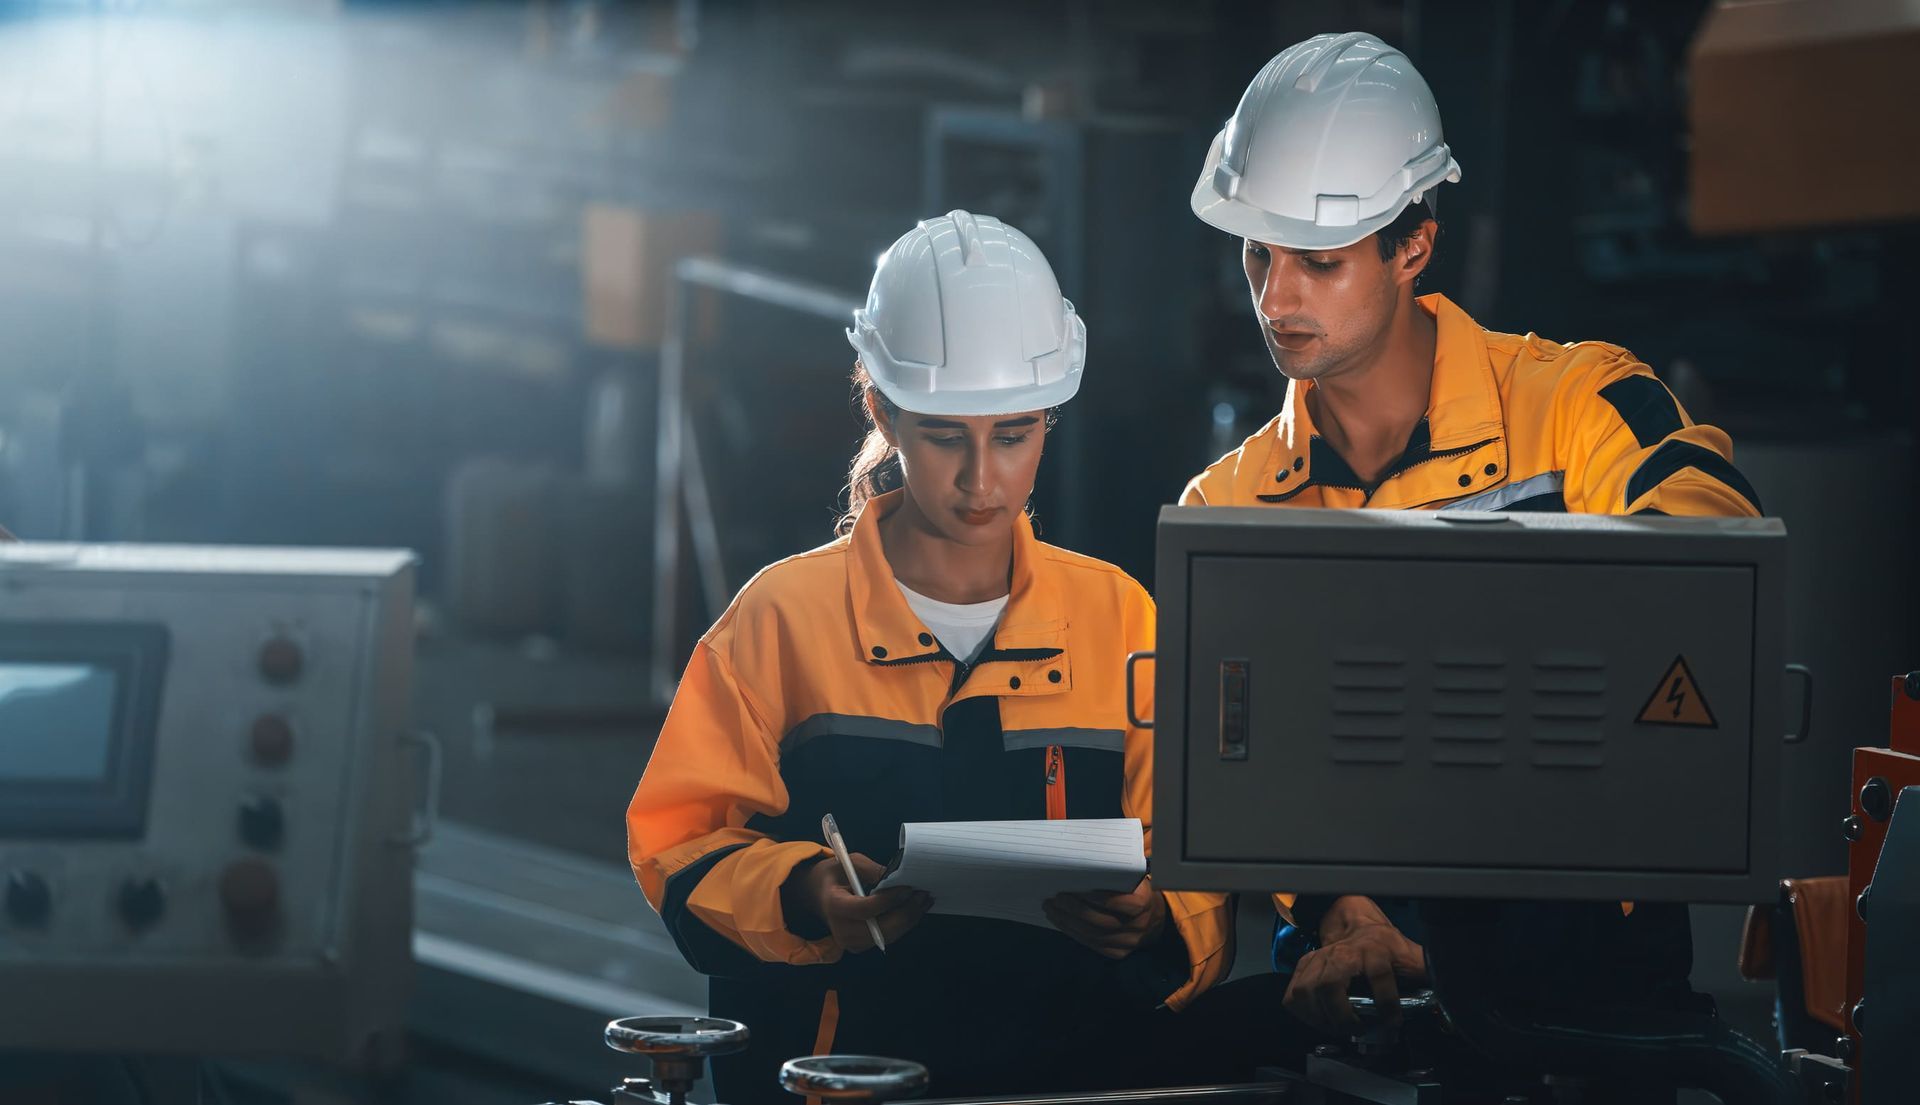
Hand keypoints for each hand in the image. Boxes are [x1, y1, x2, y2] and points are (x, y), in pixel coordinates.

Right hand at [787, 853, 931, 952]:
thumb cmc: (832, 875)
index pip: (866, 908)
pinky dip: (901, 925)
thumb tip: (899, 878)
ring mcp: (850, 942)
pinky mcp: (859, 946)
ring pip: (887, 936)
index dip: (890, 900)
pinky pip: (885, 937)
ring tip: (923, 902)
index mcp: (835, 906)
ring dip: (908, 920)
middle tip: (923, 896)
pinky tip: (913, 911)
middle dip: (906, 913)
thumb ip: (873, 870)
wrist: (816, 895)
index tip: (908, 888)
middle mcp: (841, 930)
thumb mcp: (850, 863)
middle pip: (880, 929)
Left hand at [1043, 877, 1168, 958]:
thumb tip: (1082, 863)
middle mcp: (1138, 925)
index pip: (1119, 903)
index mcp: (1143, 902)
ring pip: (1092, 935)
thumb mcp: (1133, 879)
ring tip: (1051, 909)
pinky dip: (1073, 932)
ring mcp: (1128, 942)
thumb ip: (1115, 874)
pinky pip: (1091, 944)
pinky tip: (1060, 922)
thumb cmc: (1136, 891)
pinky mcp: (1118, 953)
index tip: (1075, 889)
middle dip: (1073, 910)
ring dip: (1067, 922)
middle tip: (1055, 899)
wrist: (1154, 919)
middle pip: (1100, 921)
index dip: (1097, 898)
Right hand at [1283, 896, 1426, 1031]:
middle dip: (1341, 1016)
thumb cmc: (1384, 943)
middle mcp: (1342, 952)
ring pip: (1306, 991)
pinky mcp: (1304, 967)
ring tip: (1338, 1029)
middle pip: (1329, 985)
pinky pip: (1293, 995)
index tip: (1393, 1022)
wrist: (1355, 924)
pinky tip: (1319, 1020)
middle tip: (1356, 1030)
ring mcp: (1319, 959)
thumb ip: (1429, 973)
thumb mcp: (1410, 955)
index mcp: (1374, 948)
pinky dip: (1303, 1013)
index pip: (1379, 973)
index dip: (1387, 1001)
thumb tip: (1453, 994)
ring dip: (1320, 1018)